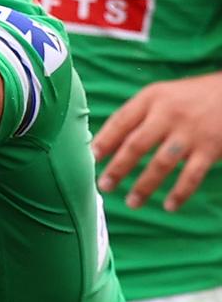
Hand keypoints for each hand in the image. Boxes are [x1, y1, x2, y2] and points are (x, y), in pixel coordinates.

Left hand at [91, 71, 221, 211]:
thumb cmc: (189, 97)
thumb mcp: (160, 95)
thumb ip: (136, 115)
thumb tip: (106, 142)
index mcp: (151, 99)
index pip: (122, 120)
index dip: (105, 139)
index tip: (93, 157)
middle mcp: (168, 115)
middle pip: (137, 144)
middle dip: (118, 167)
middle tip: (104, 185)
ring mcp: (189, 133)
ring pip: (161, 163)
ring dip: (145, 185)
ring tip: (132, 202)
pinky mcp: (210, 148)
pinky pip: (192, 174)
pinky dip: (180, 192)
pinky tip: (169, 206)